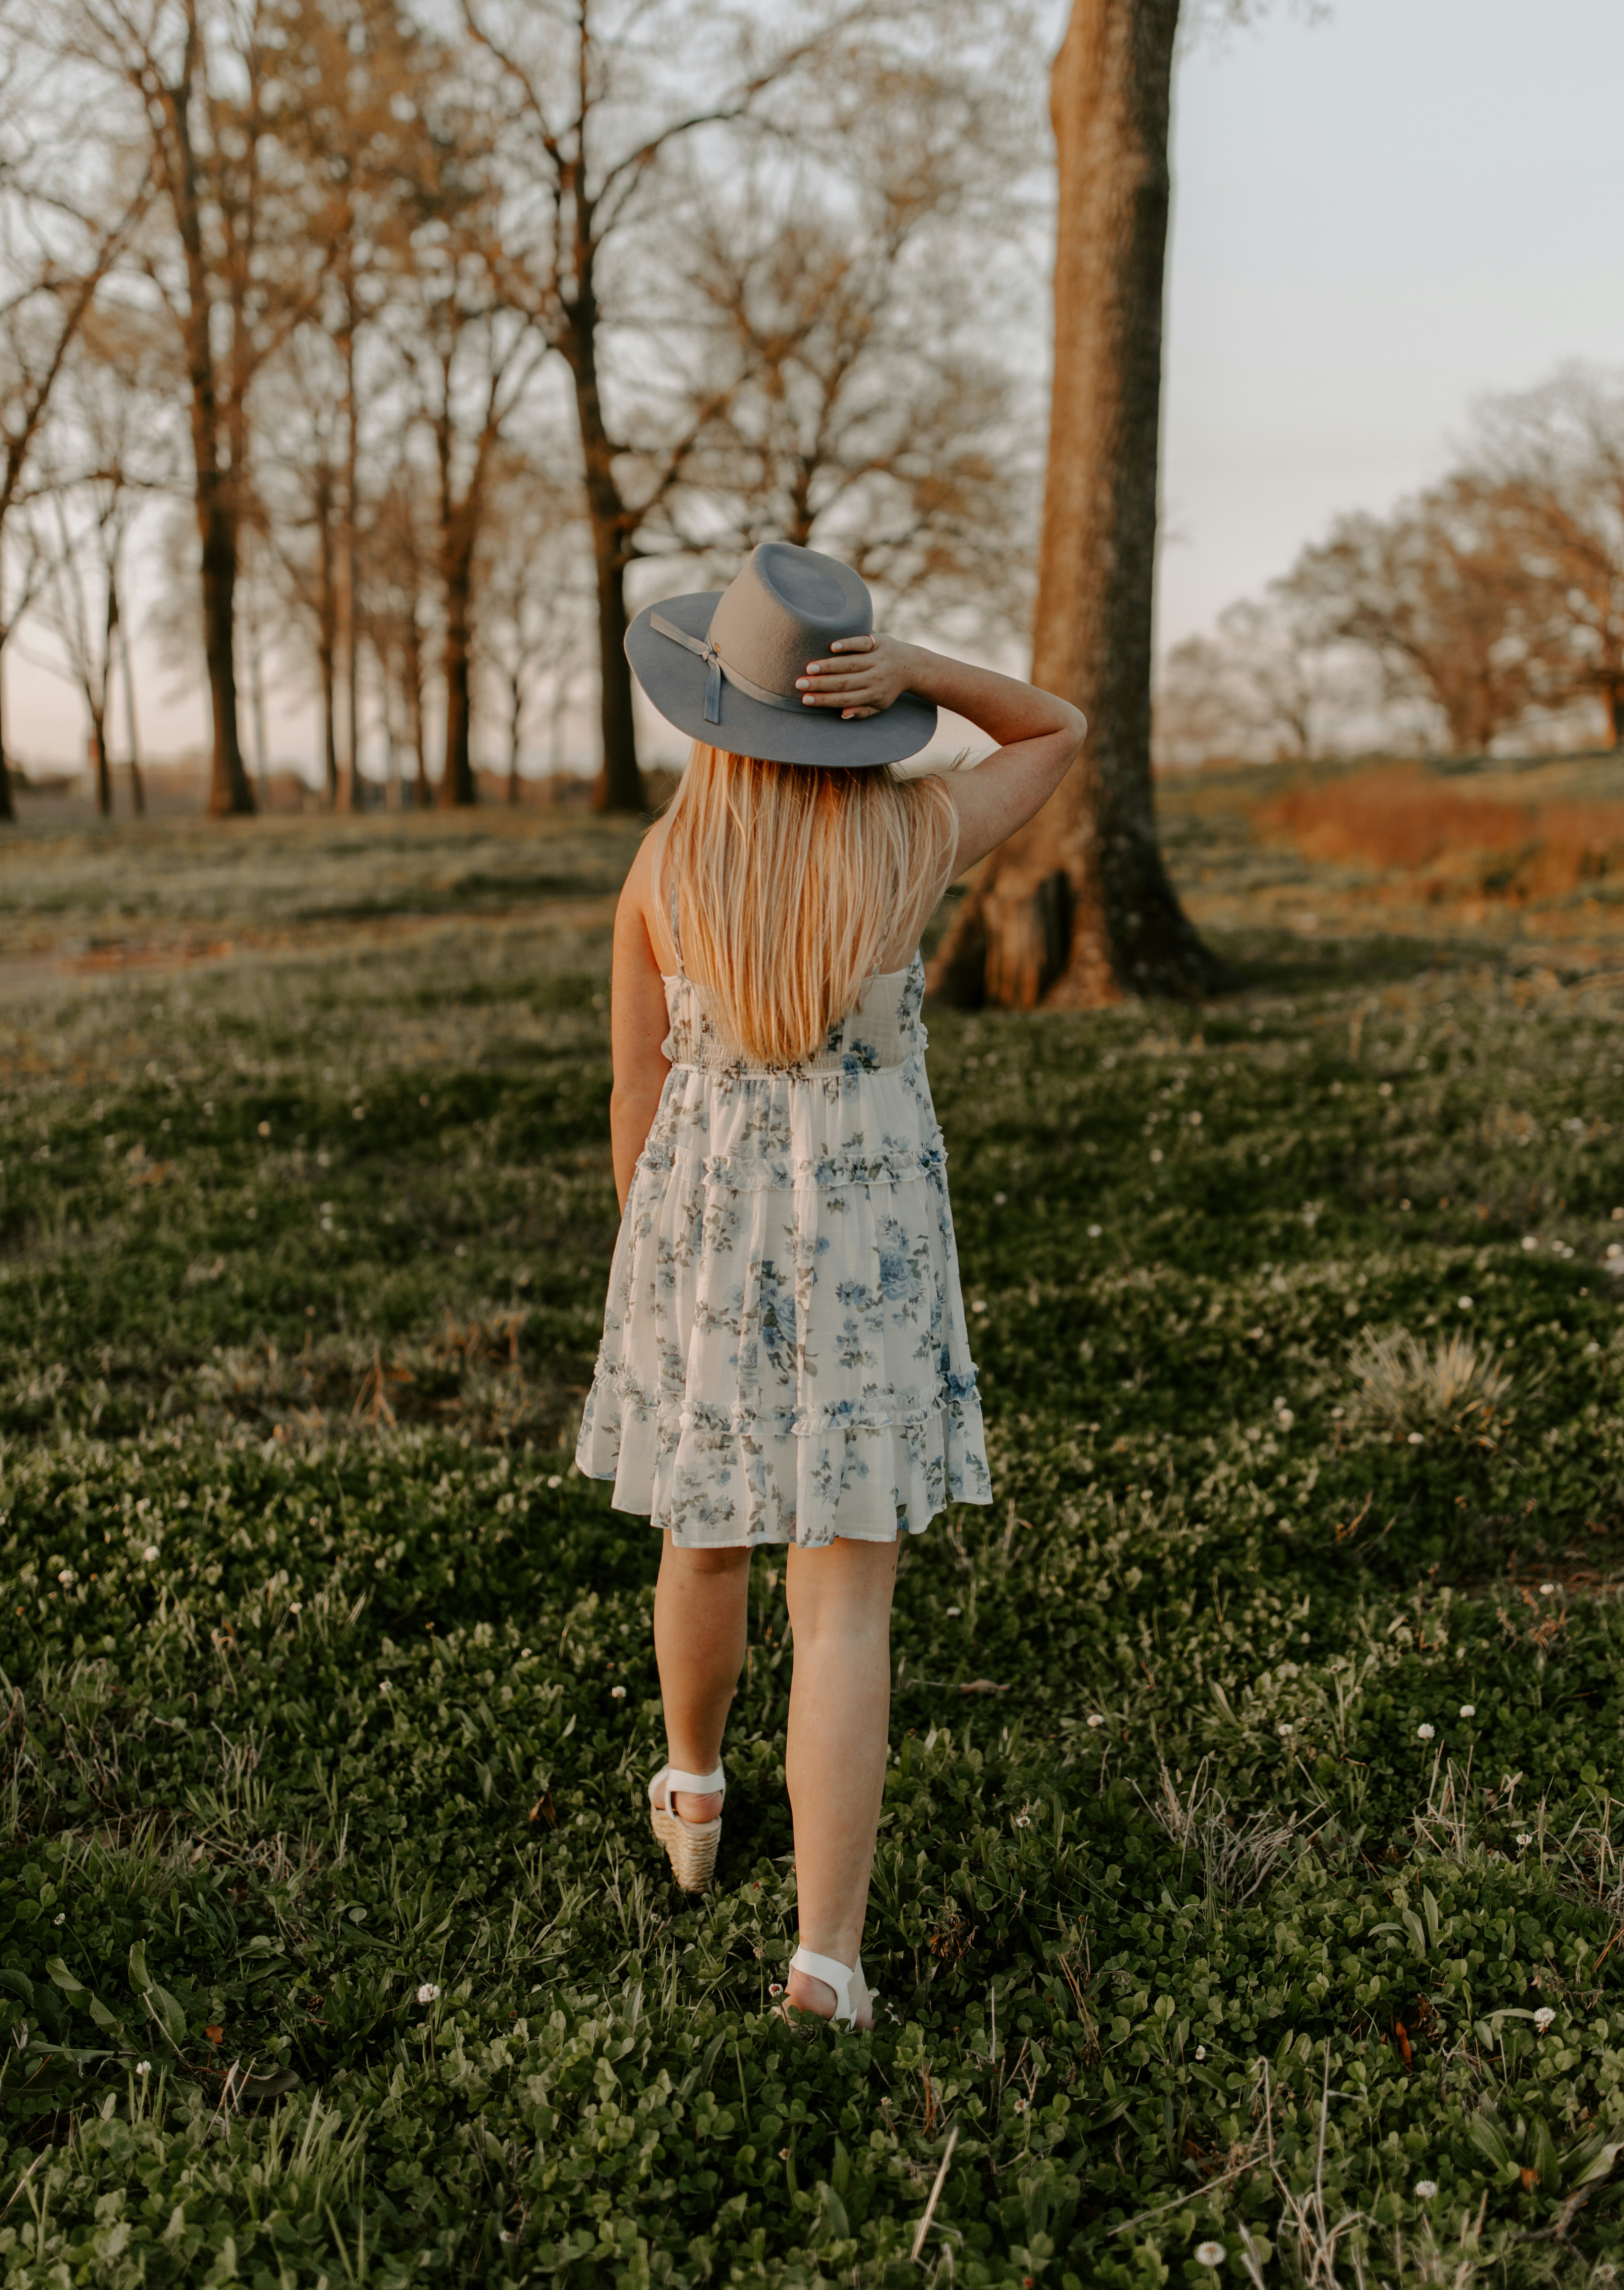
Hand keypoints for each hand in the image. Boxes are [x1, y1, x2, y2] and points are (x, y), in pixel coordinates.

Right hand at [795, 632, 914, 719]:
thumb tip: (843, 715)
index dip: (824, 700)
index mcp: (873, 695)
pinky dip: (848, 644)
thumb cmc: (889, 688)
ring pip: (850, 663)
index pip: (844, 698)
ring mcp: (877, 659)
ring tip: (809, 668)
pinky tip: (832, 646)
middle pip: (844, 682)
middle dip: (820, 684)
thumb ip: (862, 711)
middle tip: (799, 683)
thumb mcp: (880, 706)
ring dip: (829, 665)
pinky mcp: (879, 642)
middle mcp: (875, 677)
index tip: (805, 699)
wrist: (911, 666)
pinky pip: (862, 643)